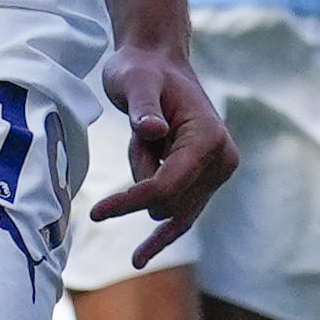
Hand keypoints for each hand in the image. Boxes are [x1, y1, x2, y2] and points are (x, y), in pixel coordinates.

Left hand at [89, 41, 236, 269]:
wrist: (157, 62)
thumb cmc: (141, 69)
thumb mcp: (134, 81)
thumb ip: (142, 107)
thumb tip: (153, 131)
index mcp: (209, 138)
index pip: (166, 187)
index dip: (129, 202)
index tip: (96, 212)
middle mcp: (222, 160)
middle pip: (167, 204)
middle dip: (139, 181)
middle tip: (136, 135)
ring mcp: (218, 173)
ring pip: (171, 212)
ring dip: (144, 185)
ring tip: (143, 141)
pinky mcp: (207, 182)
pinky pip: (182, 216)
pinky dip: (161, 234)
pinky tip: (140, 258)